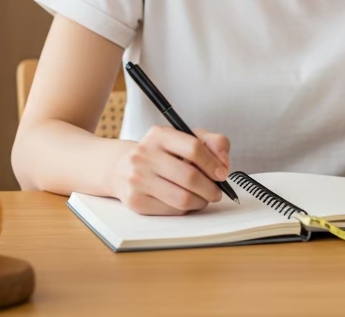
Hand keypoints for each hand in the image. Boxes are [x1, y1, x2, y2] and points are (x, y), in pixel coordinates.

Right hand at [107, 126, 231, 215]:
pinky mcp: (135, 200)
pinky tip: (187, 202)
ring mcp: (137, 179)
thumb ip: (211, 143)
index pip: (194, 148)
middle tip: (217, 191)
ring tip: (204, 198)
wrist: (120, 167)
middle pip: (190, 176)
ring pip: (182, 198)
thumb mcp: (183, 139)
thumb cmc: (160, 154)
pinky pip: (171, 210)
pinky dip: (186, 209)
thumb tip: (224, 163)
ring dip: (201, 201)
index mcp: (159, 135)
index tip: (222, 173)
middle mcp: (144, 155)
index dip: (213, 164)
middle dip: (211, 188)